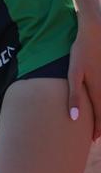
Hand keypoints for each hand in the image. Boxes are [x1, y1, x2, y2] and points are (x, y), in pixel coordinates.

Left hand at [67, 17, 100, 139]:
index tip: (91, 139)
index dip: (96, 130)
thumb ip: (74, 95)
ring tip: (100, 123)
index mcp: (99, 92)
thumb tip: (73, 117)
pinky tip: (100, 102)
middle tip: (96, 136)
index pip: (100, 118)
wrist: (96, 33)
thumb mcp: (74, 73)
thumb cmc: (82, 52)